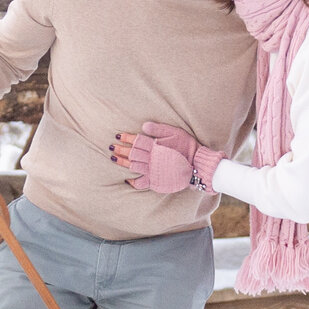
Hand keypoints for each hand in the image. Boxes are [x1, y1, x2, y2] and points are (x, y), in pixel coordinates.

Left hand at [110, 121, 225, 193]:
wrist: (197, 164)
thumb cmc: (187, 146)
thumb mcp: (175, 132)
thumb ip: (159, 129)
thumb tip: (143, 125)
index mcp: (155, 146)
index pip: (137, 141)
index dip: (126, 138)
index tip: (118, 136)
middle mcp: (152, 158)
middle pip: (132, 153)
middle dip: (120, 150)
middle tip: (111, 147)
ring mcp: (154, 170)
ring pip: (133, 166)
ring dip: (122, 162)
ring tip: (113, 158)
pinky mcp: (157, 180)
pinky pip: (142, 183)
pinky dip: (133, 182)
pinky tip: (127, 180)